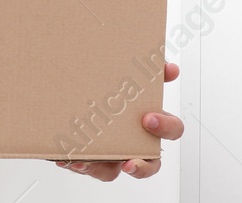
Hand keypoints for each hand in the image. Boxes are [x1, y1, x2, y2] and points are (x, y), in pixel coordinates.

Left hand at [52, 61, 182, 180]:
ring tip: (84, 162)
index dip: (165, 126)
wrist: (77, 93)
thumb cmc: (112, 88)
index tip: (148, 119)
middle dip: (142, 167)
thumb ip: (151, 71)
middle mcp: (136, 143)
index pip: (172, 129)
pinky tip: (68, 158)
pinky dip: (80, 164)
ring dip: (99, 169)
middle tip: (128, 162)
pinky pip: (90, 168)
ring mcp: (115, 154)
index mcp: (150, 121)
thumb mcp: (130, 75)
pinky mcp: (94, 159)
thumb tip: (172, 69)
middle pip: (151, 163)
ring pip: (114, 171)